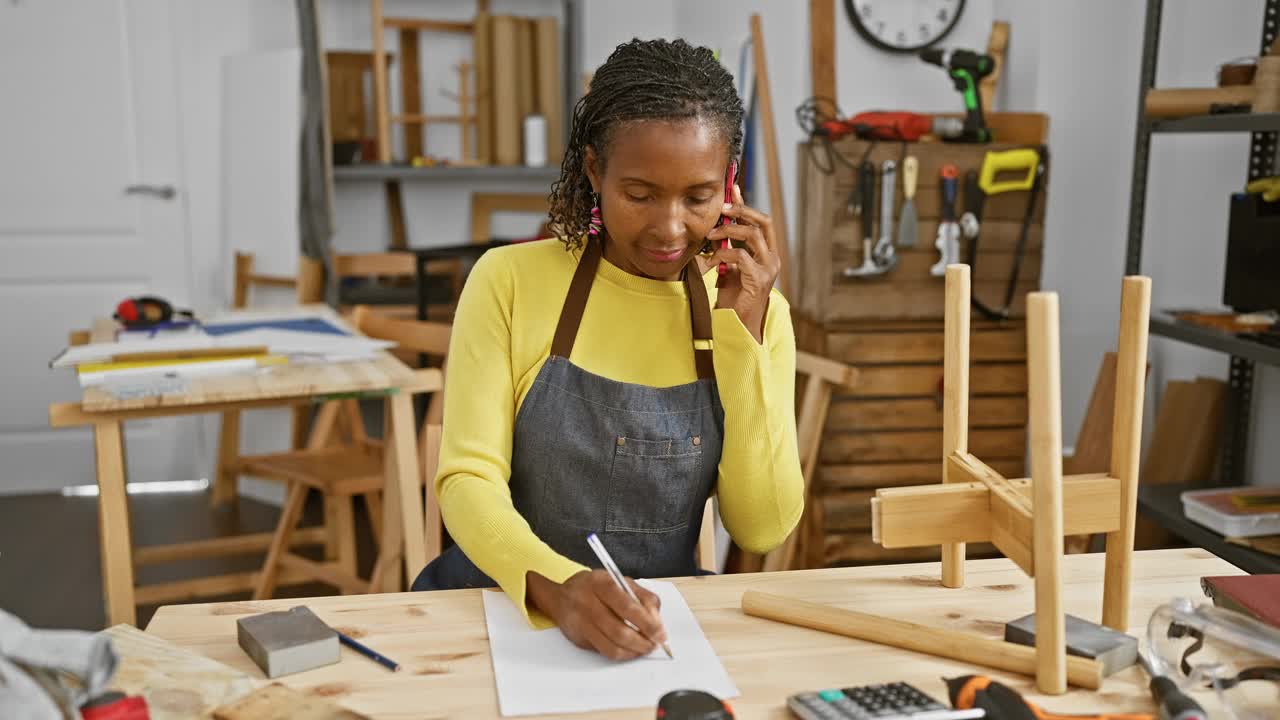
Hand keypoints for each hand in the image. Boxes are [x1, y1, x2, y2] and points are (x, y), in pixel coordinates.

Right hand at [527, 570, 665, 659]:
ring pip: (612, 646)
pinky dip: (623, 654)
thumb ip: (641, 596)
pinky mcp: (579, 639)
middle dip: (643, 641)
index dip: (647, 623)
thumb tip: (656, 621)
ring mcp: (581, 623)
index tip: (661, 633)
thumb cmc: (595, 588)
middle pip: (619, 630)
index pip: (628, 606)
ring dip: (634, 651)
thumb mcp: (619, 581)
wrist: (560, 598)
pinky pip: (605, 652)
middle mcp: (588, 603)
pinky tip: (631, 650)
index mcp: (601, 584)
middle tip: (655, 644)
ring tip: (645, 648)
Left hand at [705, 184, 779, 343]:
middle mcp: (772, 258)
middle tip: (721, 207)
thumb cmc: (735, 297)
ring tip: (710, 235)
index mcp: (767, 253)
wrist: (739, 325)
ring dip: (729, 230)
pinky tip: (711, 263)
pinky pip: (740, 256)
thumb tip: (715, 228)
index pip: (760, 221)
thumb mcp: (730, 267)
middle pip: (762, 221)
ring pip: (753, 235)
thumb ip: (727, 248)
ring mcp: (768, 268)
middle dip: (741, 210)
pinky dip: (723, 254)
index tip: (732, 189)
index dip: (746, 204)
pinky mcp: (758, 279)